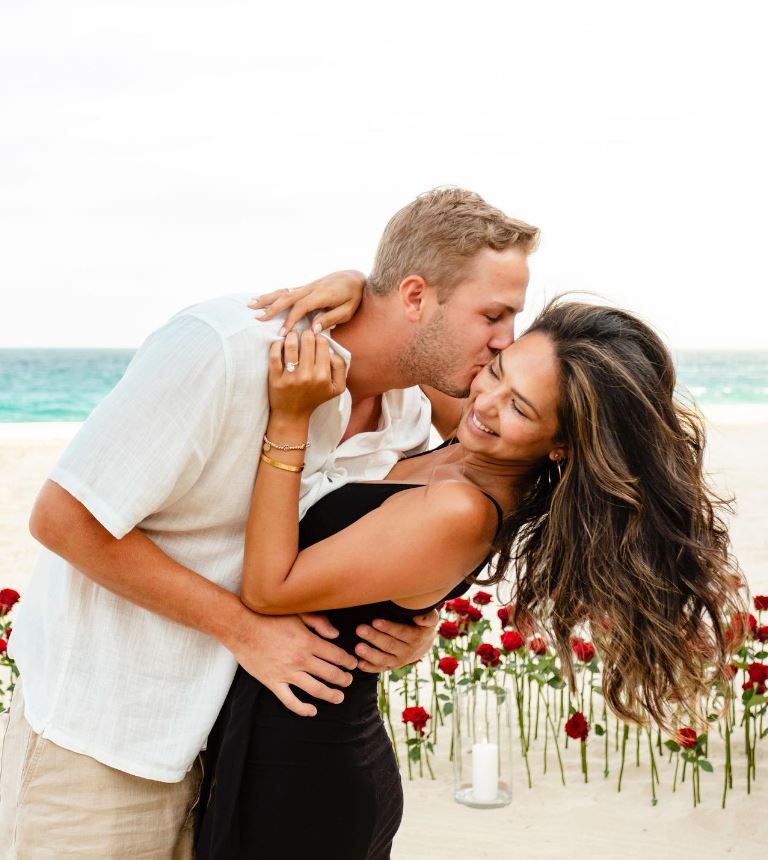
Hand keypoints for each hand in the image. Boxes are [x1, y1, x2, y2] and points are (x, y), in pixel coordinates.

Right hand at [227, 609, 357, 716]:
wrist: (241, 628)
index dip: (348, 661)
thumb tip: (336, 635)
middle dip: (343, 679)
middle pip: (330, 674)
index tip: (353, 664)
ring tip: (339, 697)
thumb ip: (319, 623)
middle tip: (348, 681)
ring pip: (316, 690)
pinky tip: (312, 711)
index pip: (336, 655)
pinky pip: (290, 701)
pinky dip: (302, 709)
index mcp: (308, 641)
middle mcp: (301, 660)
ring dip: (331, 695)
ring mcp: (287, 673)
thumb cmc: (270, 618)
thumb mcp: (298, 613)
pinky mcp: (273, 683)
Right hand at [249, 270, 365, 335]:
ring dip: (266, 298)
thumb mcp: (348, 310)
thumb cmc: (353, 296)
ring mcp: (306, 287)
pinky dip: (272, 295)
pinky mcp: (305, 287)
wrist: (354, 277)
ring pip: (283, 292)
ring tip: (250, 305)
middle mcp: (311, 289)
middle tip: (257, 319)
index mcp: (321, 295)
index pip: (301, 307)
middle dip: (271, 308)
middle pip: (287, 297)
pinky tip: (261, 299)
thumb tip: (313, 329)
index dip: (291, 320)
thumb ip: (331, 319)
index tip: (282, 333)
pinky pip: (286, 291)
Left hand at [268, 330, 345, 416]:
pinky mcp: (275, 378)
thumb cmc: (314, 398)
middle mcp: (307, 376)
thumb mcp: (337, 388)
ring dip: (291, 336)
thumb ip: (341, 367)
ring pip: (290, 344)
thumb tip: (332, 350)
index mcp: (323, 376)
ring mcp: (290, 377)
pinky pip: (274, 355)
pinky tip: (280, 344)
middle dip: (306, 334)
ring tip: (292, 337)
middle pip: (307, 340)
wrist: (292, 415)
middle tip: (304, 336)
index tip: (315, 339)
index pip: (322, 344)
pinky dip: (276, 345)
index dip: (319, 337)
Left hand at [354, 609, 438, 672]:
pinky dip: (369, 667)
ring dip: (369, 654)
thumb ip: (428, 617)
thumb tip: (419, 617)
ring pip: (383, 659)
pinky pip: (380, 669)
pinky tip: (359, 663)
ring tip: (357, 648)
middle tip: (360, 629)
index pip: (401, 632)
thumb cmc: (423, 625)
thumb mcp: (431, 619)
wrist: (425, 643)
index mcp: (416, 638)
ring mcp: (398, 661)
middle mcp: (407, 652)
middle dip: (374, 637)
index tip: (375, 621)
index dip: (388, 627)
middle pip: (389, 645)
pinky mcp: (391, 666)